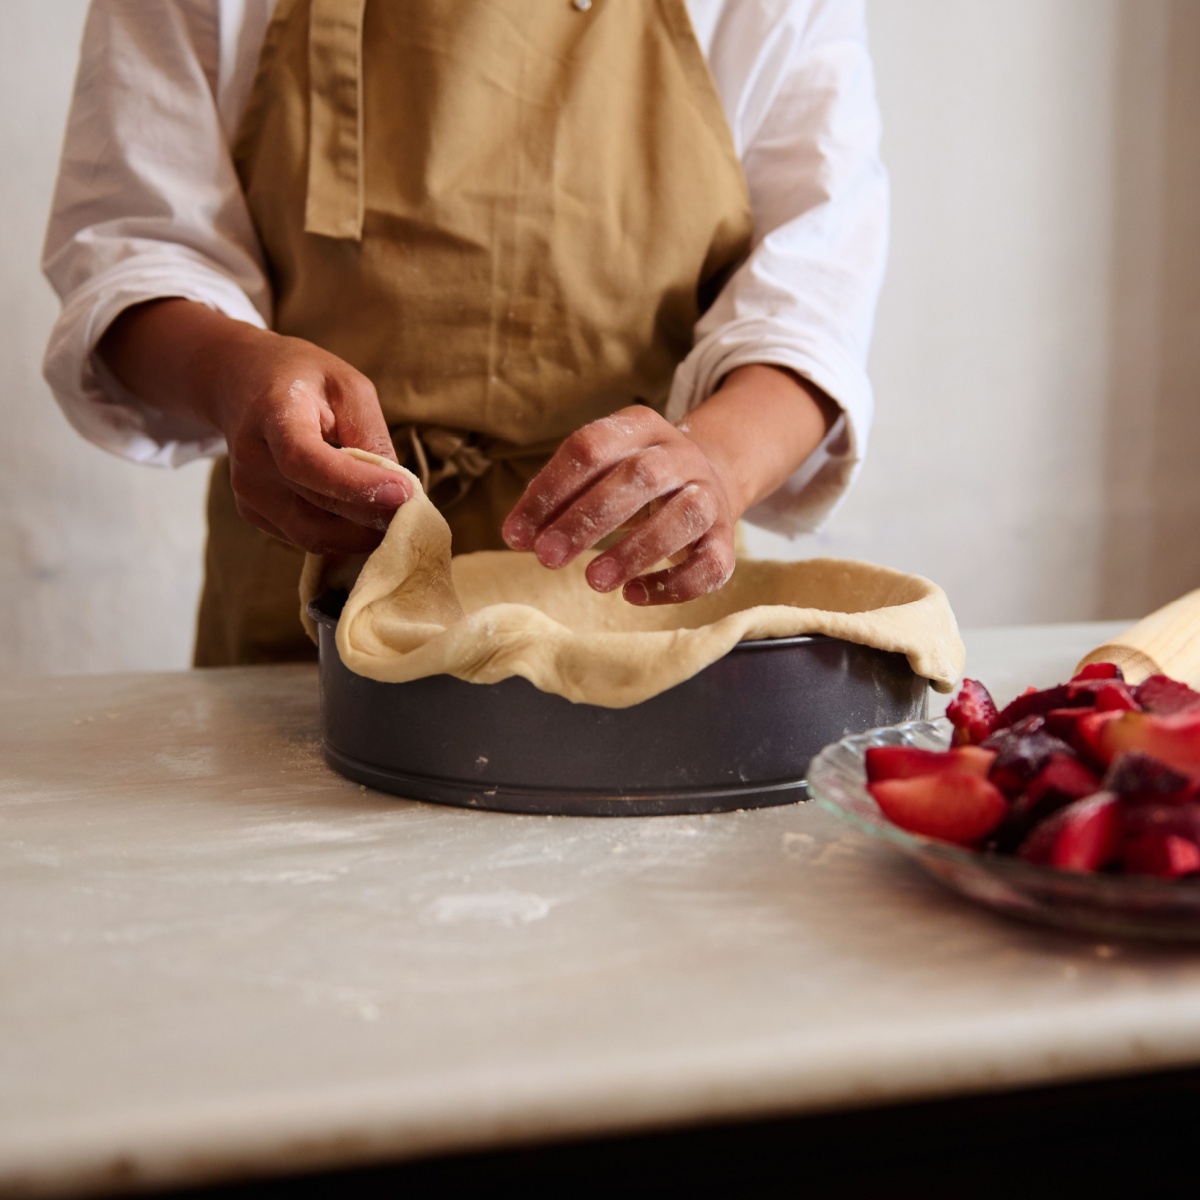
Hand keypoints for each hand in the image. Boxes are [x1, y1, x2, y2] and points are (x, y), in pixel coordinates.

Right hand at [101, 300, 408, 554]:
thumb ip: (371, 436)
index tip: (404, 492)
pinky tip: (356, 507)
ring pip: (317, 535)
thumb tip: (397, 492)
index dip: (357, 484)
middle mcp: (251, 460)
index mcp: (272, 415)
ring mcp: (248, 493)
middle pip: (320, 506)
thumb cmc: (304, 381)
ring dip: (362, 531)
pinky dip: (342, 532)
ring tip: (389, 508)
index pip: (306, 460)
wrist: (241, 383)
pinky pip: (308, 537)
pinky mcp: (253, 513)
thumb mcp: (348, 387)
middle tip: (416, 507)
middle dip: (375, 514)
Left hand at [501, 406, 737, 604]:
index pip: (589, 449)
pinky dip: (674, 584)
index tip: (516, 535)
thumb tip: (520, 534)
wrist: (710, 476)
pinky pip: (711, 563)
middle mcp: (680, 455)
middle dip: (585, 520)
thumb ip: (561, 494)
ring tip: (593, 581)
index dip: (549, 491)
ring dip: (634, 550)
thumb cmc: (635, 481)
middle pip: (637, 477)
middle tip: (547, 557)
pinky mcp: (727, 537)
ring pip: (682, 517)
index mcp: (640, 427)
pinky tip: (634, 595)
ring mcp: (709, 495)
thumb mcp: (601, 468)